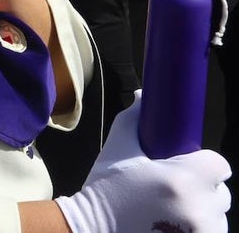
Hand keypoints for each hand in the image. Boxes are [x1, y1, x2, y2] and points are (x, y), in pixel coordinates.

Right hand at [56, 93, 230, 232]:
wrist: (93, 229)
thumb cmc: (105, 190)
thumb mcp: (116, 151)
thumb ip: (134, 120)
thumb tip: (143, 95)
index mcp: (182, 180)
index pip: (219, 165)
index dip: (204, 163)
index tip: (186, 167)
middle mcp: (198, 209)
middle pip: (221, 192)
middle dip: (204, 188)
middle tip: (175, 189)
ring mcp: (202, 232)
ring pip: (218, 216)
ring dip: (203, 211)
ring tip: (174, 210)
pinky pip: (213, 232)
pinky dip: (200, 229)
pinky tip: (176, 225)